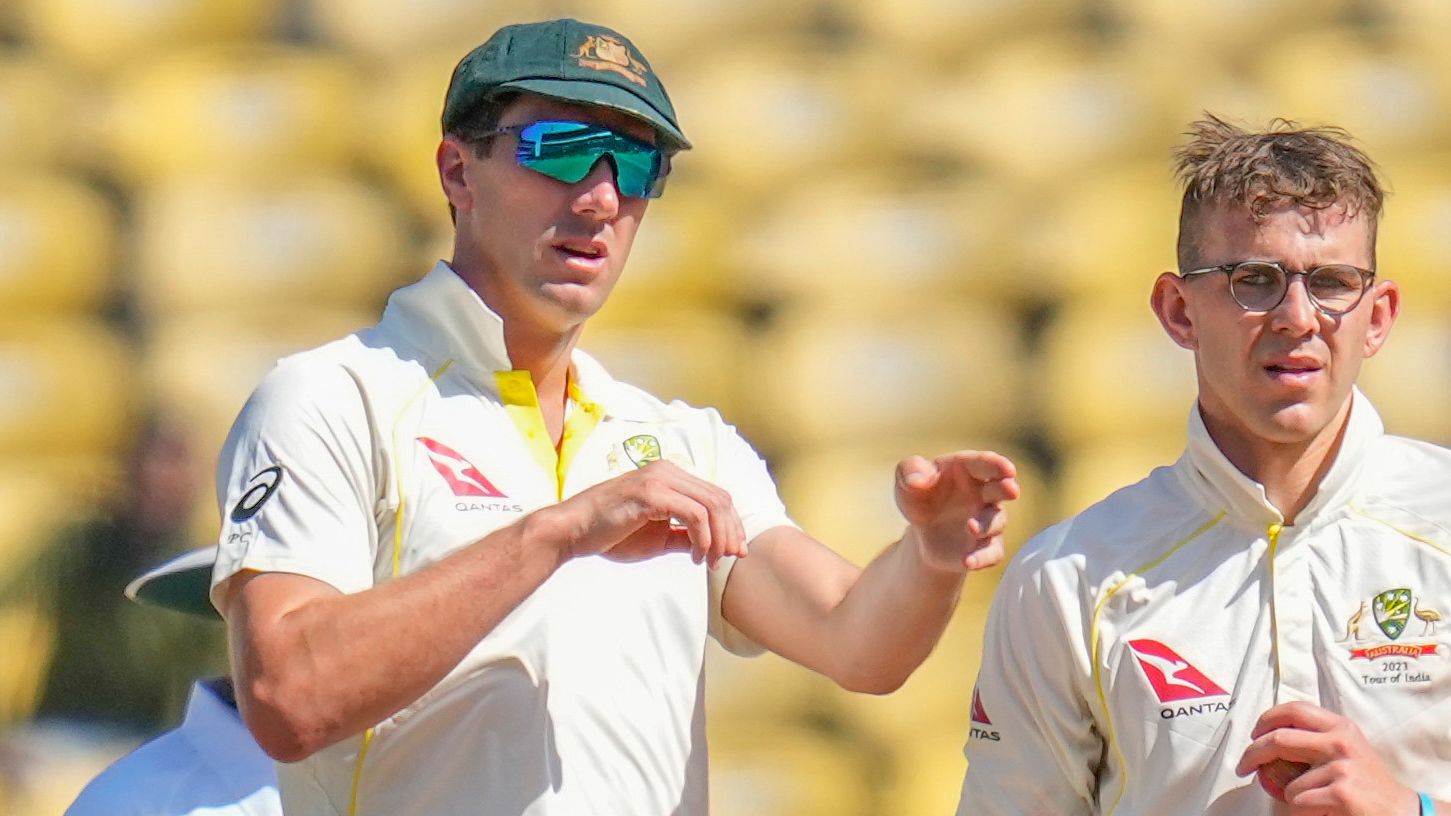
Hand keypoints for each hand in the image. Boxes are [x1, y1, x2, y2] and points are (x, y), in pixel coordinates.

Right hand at [538, 460, 745, 568]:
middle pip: (720, 498)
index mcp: (670, 476)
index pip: (715, 496)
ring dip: (718, 538)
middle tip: (730, 559)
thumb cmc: (610, 534)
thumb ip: (683, 536)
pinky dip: (702, 538)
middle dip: (731, 532)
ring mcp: (659, 478)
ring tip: (709, 562)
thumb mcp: (657, 538)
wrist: (572, 532)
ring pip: (711, 505)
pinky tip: (695, 556)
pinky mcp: (651, 493)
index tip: (735, 552)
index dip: (732, 524)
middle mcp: (667, 470)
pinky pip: (693, 514)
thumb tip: (711, 546)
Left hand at [895, 450, 1018, 572]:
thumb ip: (909, 472)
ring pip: (996, 521)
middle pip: (1001, 488)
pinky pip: (991, 553)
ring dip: (986, 524)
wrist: (921, 533)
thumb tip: (917, 482)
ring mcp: (987, 520)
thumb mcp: (906, 480)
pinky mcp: (985, 547)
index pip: (984, 463)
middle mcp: (983, 493)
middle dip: (1007, 488)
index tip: (1007, 469)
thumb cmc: (919, 496)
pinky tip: (968, 562)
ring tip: (970, 527)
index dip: (997, 464)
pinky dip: (982, 558)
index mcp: (966, 470)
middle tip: (1011, 490)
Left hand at [1235, 701, 1419, 814]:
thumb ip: (1318, 739)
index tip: (1253, 734)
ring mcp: (1341, 767)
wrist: (1402, 812)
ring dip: (1293, 798)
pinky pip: (1299, 803)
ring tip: (1318, 803)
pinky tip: (1324, 812)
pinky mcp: (1341, 793)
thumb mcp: (1349, 750)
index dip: (1267, 719)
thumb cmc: (1370, 784)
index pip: (1295, 709)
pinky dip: (1301, 814)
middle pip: (1279, 739)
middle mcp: (1341, 742)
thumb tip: (1270, 737)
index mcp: (1342, 727)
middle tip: (1242, 767)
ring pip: (1289, 783)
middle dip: (1252, 754)